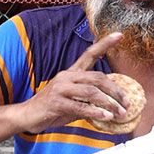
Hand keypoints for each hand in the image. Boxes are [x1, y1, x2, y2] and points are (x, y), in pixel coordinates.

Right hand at [13, 32, 128, 132]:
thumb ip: (88, 100)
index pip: (89, 54)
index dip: (105, 44)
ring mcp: (60, 89)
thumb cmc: (50, 108)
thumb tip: (109, 106)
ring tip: (120, 113)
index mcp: (71, 73)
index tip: (120, 35)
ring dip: (109, 103)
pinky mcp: (56, 102)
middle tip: (127, 102)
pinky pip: (80, 107)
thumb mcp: (72, 101)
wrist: (26, 116)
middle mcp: (66, 77)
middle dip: (115, 90)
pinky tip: (106, 118)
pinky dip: (95, 112)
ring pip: (91, 92)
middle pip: (97, 78)